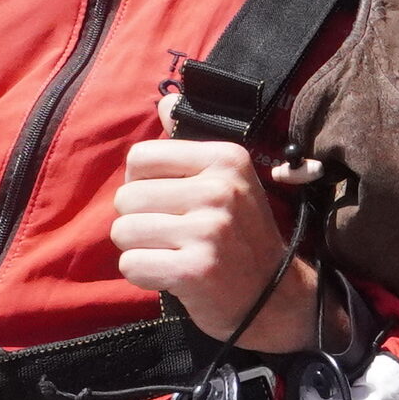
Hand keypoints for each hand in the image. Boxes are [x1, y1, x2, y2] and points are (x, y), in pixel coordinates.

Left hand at [114, 139, 318, 348]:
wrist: (275, 298)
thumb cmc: (240, 236)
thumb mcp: (227, 181)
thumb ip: (188, 143)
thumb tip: (165, 101)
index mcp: (225, 159)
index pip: (141, 157)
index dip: (143, 183)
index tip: (170, 202)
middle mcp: (219, 189)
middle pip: (126, 197)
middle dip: (139, 221)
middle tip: (173, 235)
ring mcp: (209, 230)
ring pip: (123, 231)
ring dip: (139, 249)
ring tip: (172, 254)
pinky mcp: (195, 270)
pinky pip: (131, 264)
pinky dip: (144, 275)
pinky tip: (173, 276)